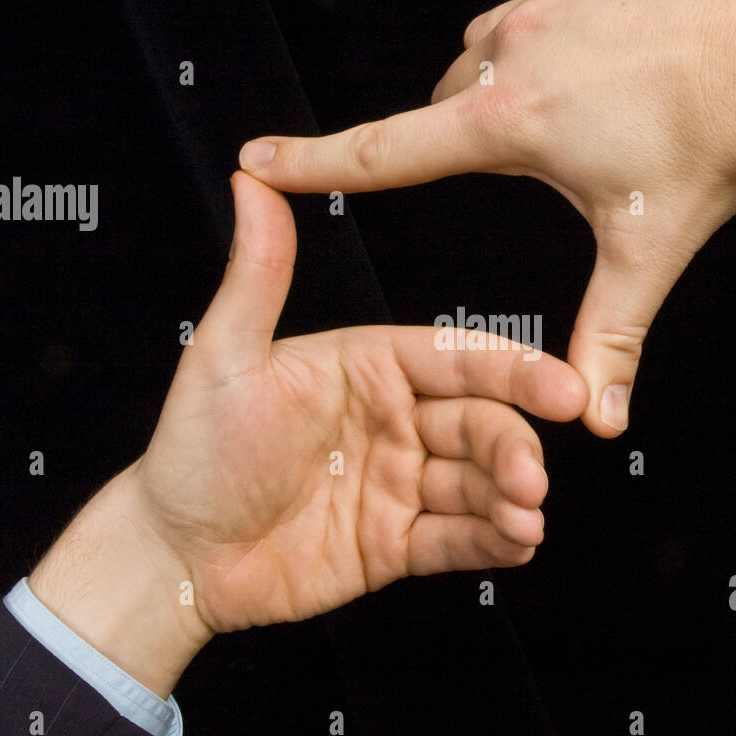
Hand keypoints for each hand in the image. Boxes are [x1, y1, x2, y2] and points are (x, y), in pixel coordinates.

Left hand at [30, 173, 586, 696]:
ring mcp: (398, 483)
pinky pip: (457, 539)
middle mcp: (393, 421)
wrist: (173, 555)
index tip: (561, 387)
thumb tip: (251, 180)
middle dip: (513, 448)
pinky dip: (493, 542)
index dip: (513, 371)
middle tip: (532, 479)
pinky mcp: (396, 543)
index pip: (454, 359)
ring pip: (477, 483)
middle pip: (478, 424)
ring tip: (525, 519)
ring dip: (511, 498)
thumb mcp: (225, 356)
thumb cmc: (192, 450)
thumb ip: (259, 273)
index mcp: (367, 367)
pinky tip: (517, 544)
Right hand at [236, 0, 735, 435]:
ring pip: (492, 51)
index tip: (255, 157)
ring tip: (587, 115)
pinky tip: (613, 62)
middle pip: (447, 106)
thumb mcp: (650, 248)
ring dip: (511, 87)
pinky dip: (554, 40)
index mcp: (508, 121)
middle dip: (465, 142)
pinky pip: (540, 8)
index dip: (312, 162)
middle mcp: (511, 48)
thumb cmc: (721, 144)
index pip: (384, 151)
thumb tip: (596, 422)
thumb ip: (613, 334)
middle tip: (532, 168)